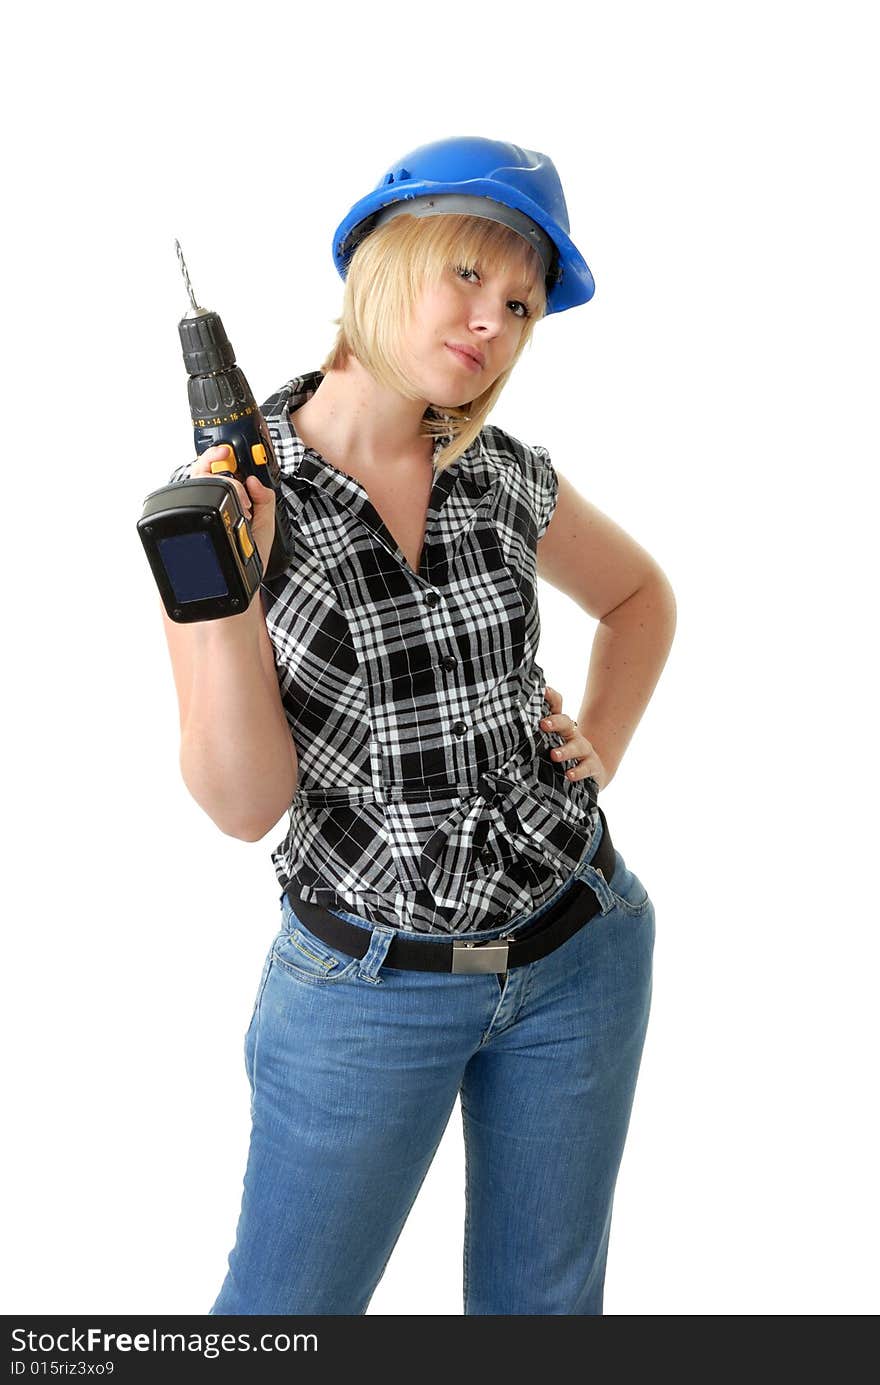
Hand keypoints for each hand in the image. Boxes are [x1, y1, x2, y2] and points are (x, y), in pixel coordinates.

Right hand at [191, 446, 276, 573]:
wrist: (238, 587)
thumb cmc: (248, 559)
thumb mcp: (265, 525)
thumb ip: (265, 500)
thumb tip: (255, 481)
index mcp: (226, 501)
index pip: (215, 469)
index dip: (218, 456)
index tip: (227, 451)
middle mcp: (208, 506)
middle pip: (199, 473)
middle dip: (218, 470)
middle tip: (236, 482)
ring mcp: (197, 517)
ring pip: (192, 487)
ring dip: (219, 490)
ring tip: (242, 509)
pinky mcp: (187, 529)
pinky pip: (186, 508)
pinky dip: (207, 506)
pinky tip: (228, 519)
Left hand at [540, 685, 609, 791]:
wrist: (592, 770)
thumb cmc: (564, 753)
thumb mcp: (550, 742)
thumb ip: (536, 732)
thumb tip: (509, 722)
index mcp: (561, 726)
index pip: (556, 708)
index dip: (551, 698)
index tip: (543, 691)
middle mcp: (573, 735)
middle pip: (566, 723)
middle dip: (555, 722)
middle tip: (543, 724)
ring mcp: (584, 750)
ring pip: (577, 747)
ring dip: (565, 751)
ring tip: (554, 755)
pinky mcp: (592, 767)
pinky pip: (586, 768)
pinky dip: (578, 772)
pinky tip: (569, 775)